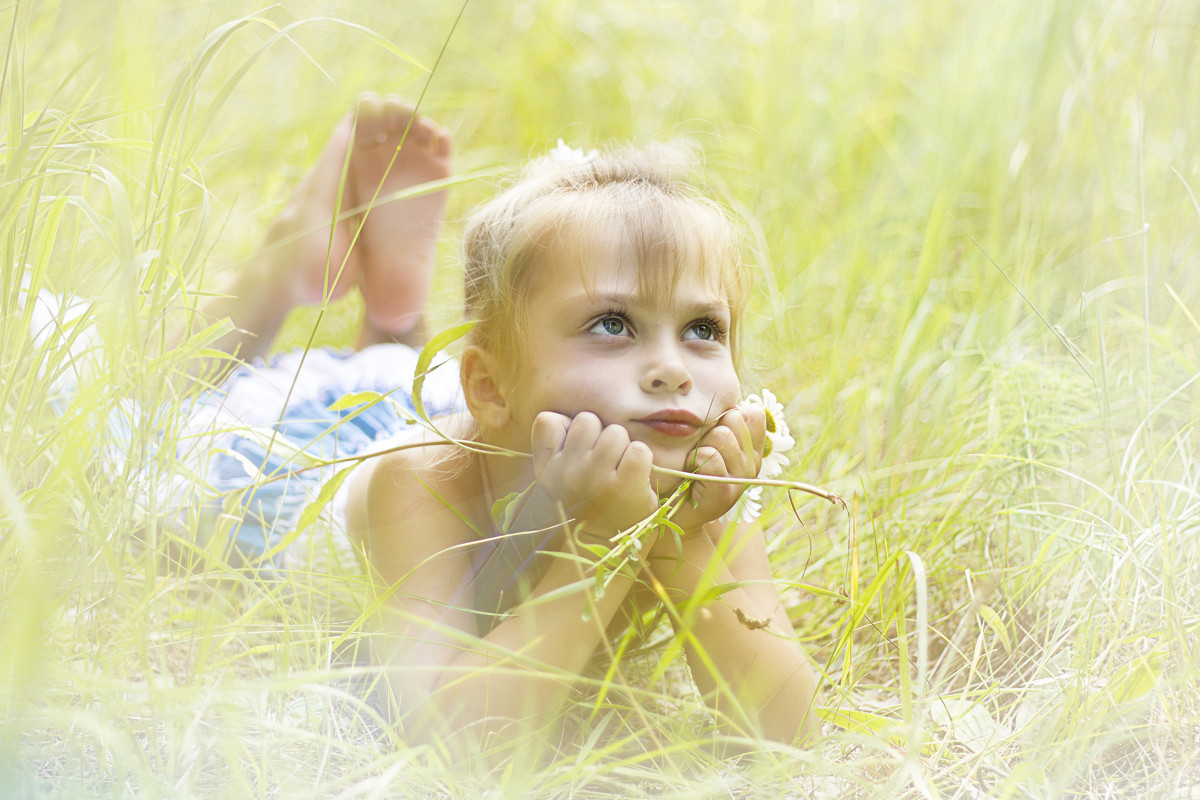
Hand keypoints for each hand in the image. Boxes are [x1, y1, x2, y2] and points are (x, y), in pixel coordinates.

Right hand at [530, 411, 658, 539]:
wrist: (605, 553)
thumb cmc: (587, 505)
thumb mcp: (557, 478)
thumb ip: (554, 444)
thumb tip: (567, 417)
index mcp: (546, 470)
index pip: (548, 420)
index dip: (568, 432)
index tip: (576, 455)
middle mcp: (566, 473)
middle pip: (588, 420)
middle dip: (600, 437)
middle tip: (604, 465)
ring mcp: (595, 479)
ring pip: (616, 432)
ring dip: (623, 448)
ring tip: (619, 471)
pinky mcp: (625, 487)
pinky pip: (639, 449)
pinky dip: (642, 459)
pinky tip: (635, 476)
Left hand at [670, 404, 765, 534]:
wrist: (673, 512)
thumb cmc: (687, 470)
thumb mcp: (708, 441)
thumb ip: (723, 421)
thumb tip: (735, 402)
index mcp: (752, 450)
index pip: (753, 414)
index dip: (728, 416)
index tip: (713, 434)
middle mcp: (753, 465)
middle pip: (735, 419)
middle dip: (710, 430)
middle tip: (701, 453)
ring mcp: (742, 480)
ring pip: (722, 436)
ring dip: (700, 446)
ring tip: (695, 464)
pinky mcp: (725, 493)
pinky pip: (709, 456)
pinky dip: (693, 461)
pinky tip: (691, 475)